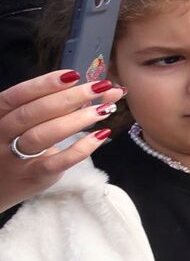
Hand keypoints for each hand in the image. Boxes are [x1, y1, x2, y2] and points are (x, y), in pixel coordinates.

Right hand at [1, 72, 116, 212]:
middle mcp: (2, 136)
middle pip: (32, 113)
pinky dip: (79, 149)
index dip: (43, 84)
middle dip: (68, 98)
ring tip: (104, 109)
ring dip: (76, 120)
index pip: (16, 96)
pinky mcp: (33, 176)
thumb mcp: (32, 122)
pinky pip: (56, 163)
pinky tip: (101, 135)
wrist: (0, 185)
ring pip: (42, 136)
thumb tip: (108, 89)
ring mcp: (14, 158)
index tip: (73, 75)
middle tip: (99, 88)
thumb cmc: (20, 143)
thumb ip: (63, 104)